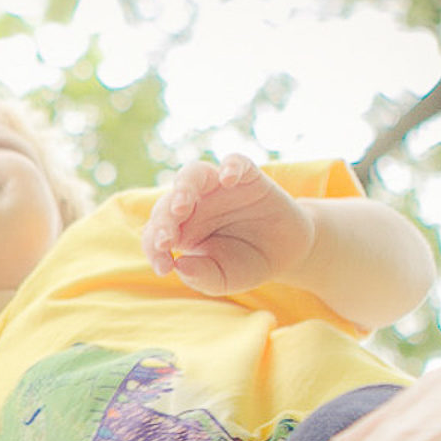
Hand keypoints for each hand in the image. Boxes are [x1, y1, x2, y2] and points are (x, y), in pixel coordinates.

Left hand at [142, 156, 314, 295]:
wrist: (286, 252)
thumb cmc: (247, 264)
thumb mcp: (224, 279)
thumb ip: (202, 277)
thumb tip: (179, 267)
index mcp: (182, 230)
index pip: (156, 233)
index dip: (154, 248)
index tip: (164, 268)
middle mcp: (195, 204)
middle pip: (169, 201)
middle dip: (164, 220)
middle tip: (166, 239)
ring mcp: (219, 187)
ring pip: (194, 173)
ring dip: (184, 187)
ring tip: (182, 207)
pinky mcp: (248, 176)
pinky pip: (236, 162)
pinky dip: (230, 166)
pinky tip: (228, 179)